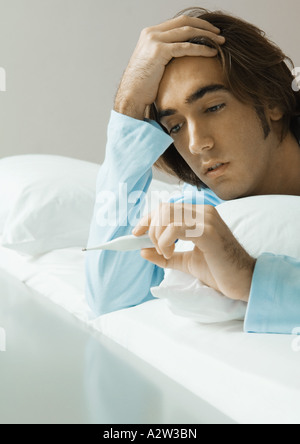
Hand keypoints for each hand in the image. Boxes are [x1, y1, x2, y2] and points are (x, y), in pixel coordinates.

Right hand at [114, 15, 224, 119]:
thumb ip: (165, 55)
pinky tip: (212, 52)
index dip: (197, 24)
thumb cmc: (142, 86)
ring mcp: (154, 40)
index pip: (178, 22)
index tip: (210, 31)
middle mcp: (151, 33)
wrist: (131, 95)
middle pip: (185, 22)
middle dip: (205, 26)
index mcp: (150, 33)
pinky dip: (201, 48)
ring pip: (188, 31)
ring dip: (207, 35)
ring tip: (220, 41)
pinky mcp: (159, 51)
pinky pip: (186, 46)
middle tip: (219, 34)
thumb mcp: (154, 65)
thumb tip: (180, 57)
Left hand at [132, 203, 255, 301]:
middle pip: (164, 208)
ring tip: (165, 252)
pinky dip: (165, 241)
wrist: (242, 281)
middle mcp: (203, 212)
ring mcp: (206, 220)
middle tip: (157, 249)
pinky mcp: (208, 232)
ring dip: (158, 236)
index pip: (166, 208)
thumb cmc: (218, 270)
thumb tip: (141, 251)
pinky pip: (176, 228)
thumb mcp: (186, 262)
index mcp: (199, 215)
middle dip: (151, 229)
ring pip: (168, 216)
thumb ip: (165, 255)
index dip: (148, 219)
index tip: (136, 233)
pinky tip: (170, 252)